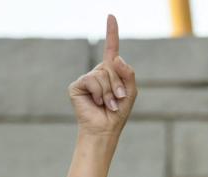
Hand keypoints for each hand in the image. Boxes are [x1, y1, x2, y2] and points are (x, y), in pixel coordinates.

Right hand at [69, 15, 136, 136]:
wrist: (105, 129)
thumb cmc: (118, 112)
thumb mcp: (130, 91)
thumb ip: (127, 73)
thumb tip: (115, 57)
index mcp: (111, 72)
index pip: (111, 49)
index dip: (111, 32)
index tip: (111, 16)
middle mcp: (98, 72)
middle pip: (111, 66)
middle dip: (118, 84)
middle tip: (118, 99)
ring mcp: (86, 78)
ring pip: (102, 74)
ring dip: (109, 92)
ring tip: (108, 104)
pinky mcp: (77, 86)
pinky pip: (92, 80)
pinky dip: (99, 93)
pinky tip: (98, 103)